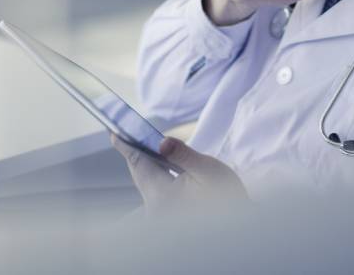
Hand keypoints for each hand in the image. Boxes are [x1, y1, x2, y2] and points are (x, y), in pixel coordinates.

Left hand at [112, 135, 248, 212]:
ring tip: (139, 143)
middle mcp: (156, 208)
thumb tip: (161, 142)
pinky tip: (156, 163)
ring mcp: (160, 213)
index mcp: (163, 197)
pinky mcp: (166, 214)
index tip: (115, 132)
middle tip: (125, 132)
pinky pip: (153, 189)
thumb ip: (183, 154)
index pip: (139, 164)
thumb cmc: (227, 197)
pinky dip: (152, 174)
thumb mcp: (208, 170)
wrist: (239, 221)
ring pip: (145, 181)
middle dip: (134, 153)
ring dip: (144, 163)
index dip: (126, 146)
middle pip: (140, 173)